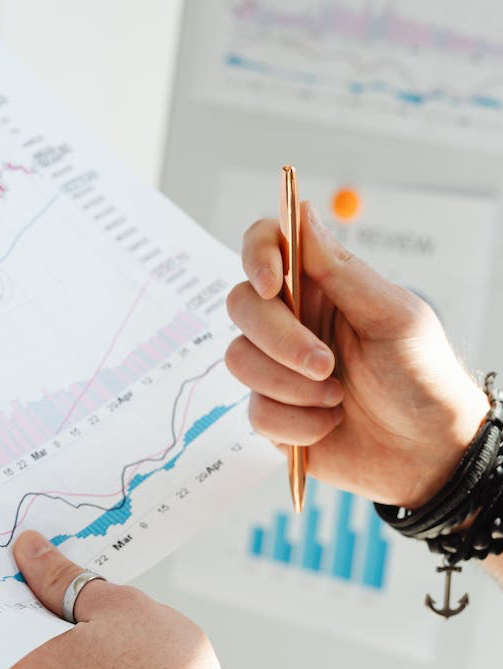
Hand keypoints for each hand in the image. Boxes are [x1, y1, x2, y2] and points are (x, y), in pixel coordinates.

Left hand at [0, 531, 237, 668]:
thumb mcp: (115, 606)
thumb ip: (62, 577)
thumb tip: (30, 552)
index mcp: (23, 667)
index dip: (17, 572)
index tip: (31, 550)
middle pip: (25, 632)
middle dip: (52, 603)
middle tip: (85, 582)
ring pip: (51, 659)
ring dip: (74, 636)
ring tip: (115, 626)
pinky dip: (86, 665)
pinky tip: (120, 656)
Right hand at [225, 203, 486, 507]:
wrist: (429, 454)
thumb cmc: (422, 377)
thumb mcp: (395, 316)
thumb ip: (343, 270)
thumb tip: (301, 214)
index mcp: (319, 286)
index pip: (265, 246)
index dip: (257, 255)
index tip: (272, 285)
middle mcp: (290, 321)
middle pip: (241, 305)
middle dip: (280, 340)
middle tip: (326, 364)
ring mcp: (276, 367)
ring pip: (239, 360)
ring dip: (291, 386)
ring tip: (336, 398)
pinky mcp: (272, 412)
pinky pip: (256, 412)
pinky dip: (298, 423)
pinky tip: (329, 425)